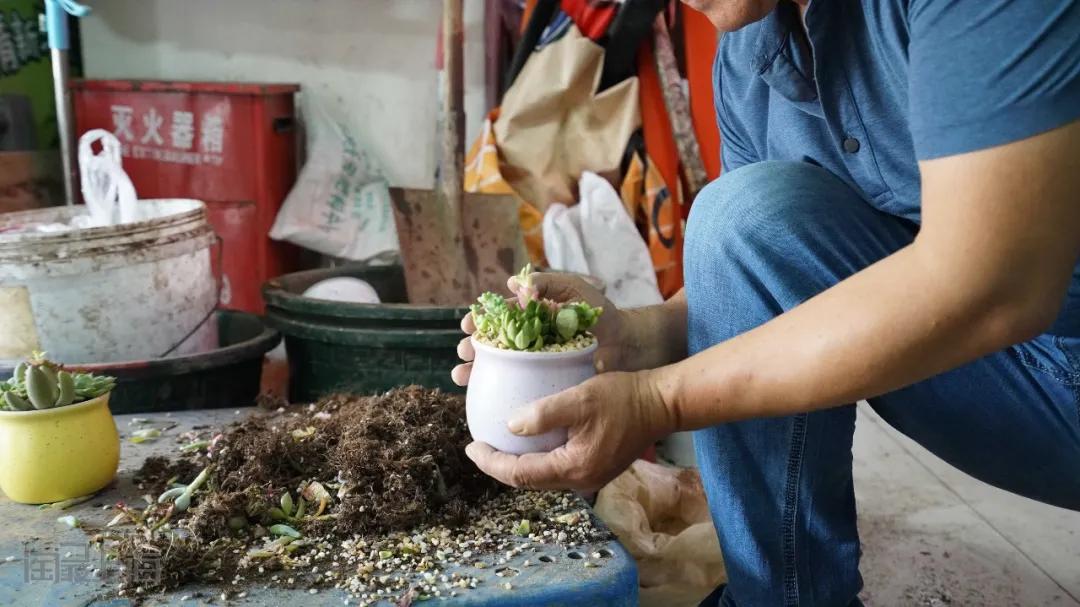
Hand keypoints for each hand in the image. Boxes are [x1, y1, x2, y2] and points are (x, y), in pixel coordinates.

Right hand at [451, 270, 630, 386]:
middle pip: (491, 346)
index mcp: (530, 317)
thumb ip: (547, 283)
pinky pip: (518, 389)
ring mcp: (535, 365)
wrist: (627, 343)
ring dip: (475, 372)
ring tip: (461, 376)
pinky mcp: (546, 384)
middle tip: (462, 353)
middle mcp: (527, 341)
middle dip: (470, 349)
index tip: (468, 325)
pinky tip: (482, 398)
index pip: (497, 319)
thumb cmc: (600, 313)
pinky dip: (497, 392)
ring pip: (498, 369)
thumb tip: (513, 282)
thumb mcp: (574, 290)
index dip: (480, 322)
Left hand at [464, 370, 675, 490]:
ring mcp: (589, 477)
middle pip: (528, 481)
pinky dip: (536, 455)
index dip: (491, 462)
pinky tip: (528, 439)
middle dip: (500, 465)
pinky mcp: (595, 466)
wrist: (661, 403)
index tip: (471, 446)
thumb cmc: (623, 397)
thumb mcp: (580, 399)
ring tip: (497, 442)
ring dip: (518, 461)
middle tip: (478, 445)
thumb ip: (544, 414)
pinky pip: (556, 467)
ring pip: (542, 475)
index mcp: (573, 469)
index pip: (520, 475)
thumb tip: (510, 426)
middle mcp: (580, 481)